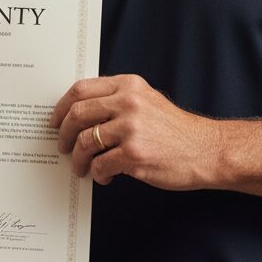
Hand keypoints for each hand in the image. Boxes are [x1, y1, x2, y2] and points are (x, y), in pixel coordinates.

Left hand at [51, 75, 218, 190]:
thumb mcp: (146, 100)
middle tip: (63, 147)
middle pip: (77, 114)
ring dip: (78, 159)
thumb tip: (80, 113)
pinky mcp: (134, 154)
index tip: (55, 121)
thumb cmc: (175, 129)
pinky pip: (100, 165)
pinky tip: (104, 176)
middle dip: (63, 134)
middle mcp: (128, 102)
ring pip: (84, 142)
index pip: (81, 89)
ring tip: (82, 167)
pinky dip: (97, 174)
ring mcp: (131, 128)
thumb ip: (117, 100)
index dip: (61, 107)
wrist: (206, 150)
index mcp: (128, 86)